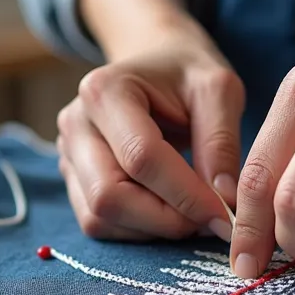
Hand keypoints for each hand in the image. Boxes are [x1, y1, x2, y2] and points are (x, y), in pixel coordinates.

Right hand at [57, 20, 243, 240]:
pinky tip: (168, 210)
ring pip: (100, 217)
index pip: (141, 158)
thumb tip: (224, 200)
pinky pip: (98, 223)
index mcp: (105, 90)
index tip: (225, 214)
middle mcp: (76, 124)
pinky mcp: (73, 179)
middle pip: (109, 196)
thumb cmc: (188, 74)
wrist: (156, 65)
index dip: (186, 194)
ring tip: (192, 212)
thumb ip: (221, 142)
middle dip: (165, 219)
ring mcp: (68, 154)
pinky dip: (138, 229)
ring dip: (153, 228)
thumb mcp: (218, 89)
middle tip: (209, 219)